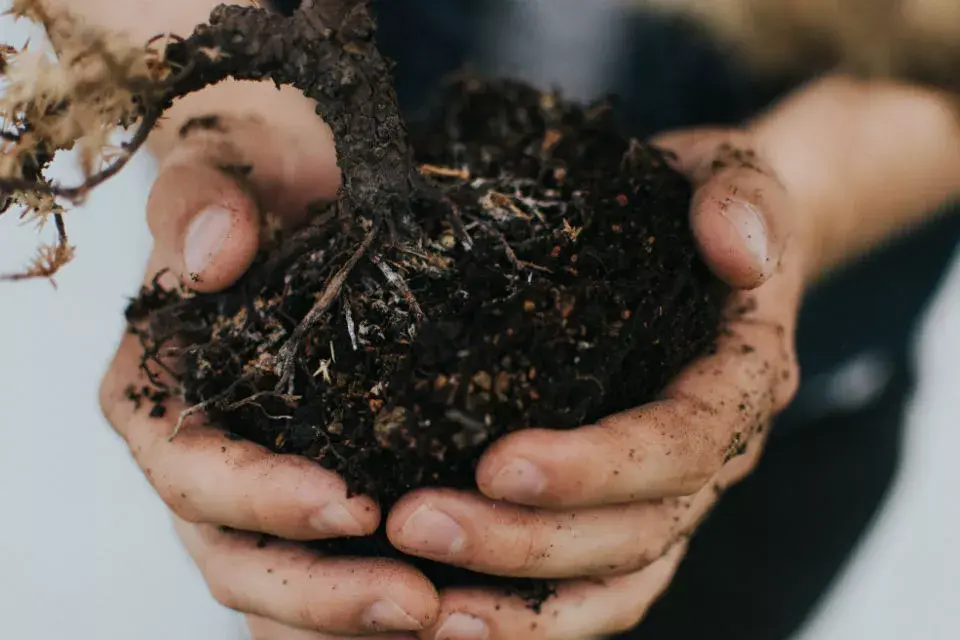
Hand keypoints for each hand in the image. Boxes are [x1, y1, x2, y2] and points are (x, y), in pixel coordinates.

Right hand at [98, 83, 437, 637]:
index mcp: (158, 397)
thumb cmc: (252, 181)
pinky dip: (364, 608)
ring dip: (348, 619)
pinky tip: (440, 609)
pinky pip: (327, 570)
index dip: (262, 499)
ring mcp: (254, 487)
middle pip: (238, 558)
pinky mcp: (315, 489)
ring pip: (280, 589)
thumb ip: (201, 204)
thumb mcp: (222, 169)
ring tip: (435, 618)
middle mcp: (198, 458)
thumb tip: (214, 256)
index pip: (195, 473)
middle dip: (319, 592)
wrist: (293, 186)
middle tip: (412, 602)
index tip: (349, 502)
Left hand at [383, 128, 805, 639]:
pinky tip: (450, 615)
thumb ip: (740, 198)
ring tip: (424, 609)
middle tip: (415, 524)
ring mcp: (671, 493)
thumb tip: (737, 252)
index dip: (595, 467)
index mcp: (739, 381)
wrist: (708, 240)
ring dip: (522, 605)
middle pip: (636, 532)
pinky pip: (591, 587)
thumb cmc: (699, 204)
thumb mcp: (727, 173)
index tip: (496, 462)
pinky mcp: (627, 508)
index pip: (678, 443)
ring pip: (614, 583)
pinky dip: (529, 615)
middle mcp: (712, 456)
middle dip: (526, 542)